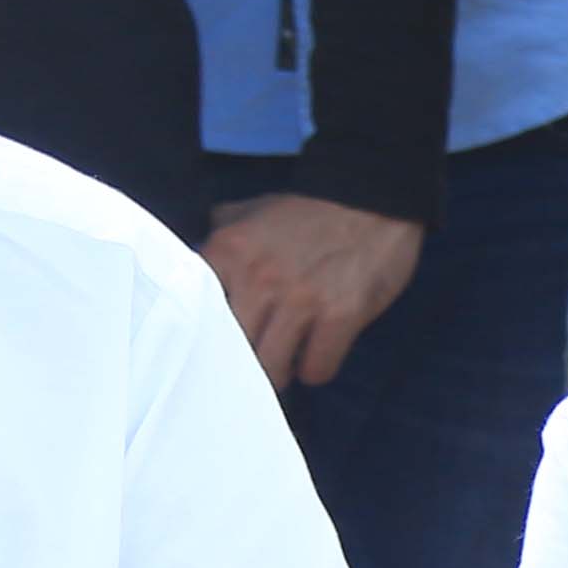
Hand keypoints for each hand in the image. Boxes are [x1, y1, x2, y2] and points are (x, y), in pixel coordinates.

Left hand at [205, 191, 425, 387]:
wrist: (372, 197)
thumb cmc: (310, 211)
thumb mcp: (254, 210)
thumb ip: (222, 233)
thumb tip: (194, 254)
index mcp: (231, 252)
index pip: (198, 315)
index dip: (211, 333)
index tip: (222, 340)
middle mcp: (259, 279)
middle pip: (234, 352)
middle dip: (246, 361)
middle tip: (258, 357)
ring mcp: (300, 300)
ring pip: (272, 370)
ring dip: (281, 370)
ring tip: (288, 359)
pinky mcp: (339, 316)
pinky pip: (316, 369)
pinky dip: (316, 368)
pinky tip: (318, 353)